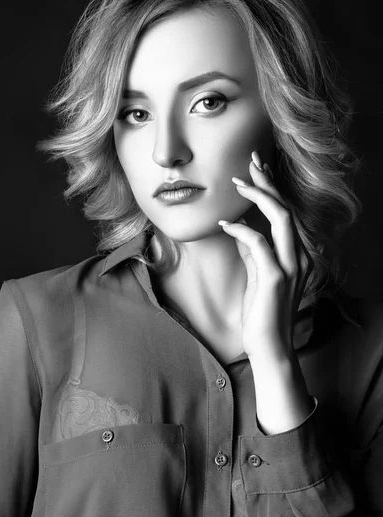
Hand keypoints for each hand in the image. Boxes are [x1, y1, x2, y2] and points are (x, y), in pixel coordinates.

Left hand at [218, 151, 309, 363]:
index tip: (258, 167)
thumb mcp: (257, 273)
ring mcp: (291, 266)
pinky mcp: (276, 278)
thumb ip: (253, 249)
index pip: (287, 212)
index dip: (273, 187)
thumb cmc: (262, 311)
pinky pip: (259, 243)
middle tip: (251, 161)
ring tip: (237, 184)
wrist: (270, 346)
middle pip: (287, 207)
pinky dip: (241, 229)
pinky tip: (224, 224)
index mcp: (297, 253)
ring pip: (281, 218)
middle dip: (268, 182)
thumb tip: (239, 225)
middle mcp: (300, 256)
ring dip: (258, 197)